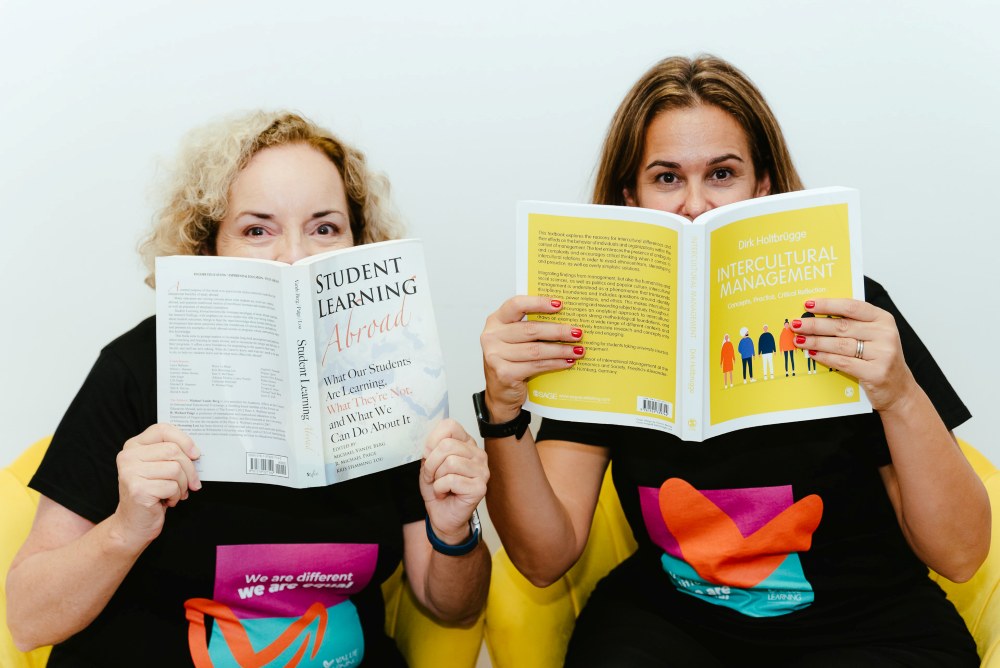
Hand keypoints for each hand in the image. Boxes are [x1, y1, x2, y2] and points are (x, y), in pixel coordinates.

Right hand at [112, 423, 200, 549]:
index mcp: (133, 446)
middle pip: (173, 451)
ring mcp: (130, 473)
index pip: (162, 430)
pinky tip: (167, 501)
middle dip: (189, 469)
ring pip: (175, 469)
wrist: (134, 523)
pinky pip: (172, 486)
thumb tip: (196, 452)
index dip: (184, 440)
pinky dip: (176, 496)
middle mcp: (128, 457)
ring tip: (176, 493)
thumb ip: (171, 454)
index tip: (195, 454)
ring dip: (183, 485)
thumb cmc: (151, 493)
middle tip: (192, 483)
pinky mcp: (137, 490)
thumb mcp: (159, 468)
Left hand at [420, 419, 488, 544]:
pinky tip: (445, 493)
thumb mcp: (429, 464)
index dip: (433, 440)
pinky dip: (440, 488)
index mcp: (466, 443)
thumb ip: (430, 449)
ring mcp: (482, 470)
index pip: (450, 425)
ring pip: (450, 462)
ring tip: (440, 485)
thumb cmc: (438, 489)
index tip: (428, 454)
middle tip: (432, 476)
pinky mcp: (480, 486)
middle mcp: (478, 454)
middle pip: (447, 445)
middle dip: (431, 463)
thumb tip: (429, 444)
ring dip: (437, 477)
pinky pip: (451, 480)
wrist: (442, 515)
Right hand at [480, 296, 583, 421]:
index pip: (516, 305)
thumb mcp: (516, 339)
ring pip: (536, 350)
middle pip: (530, 329)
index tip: (560, 305)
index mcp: (496, 321)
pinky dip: (555, 364)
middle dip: (558, 331)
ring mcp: (495, 355)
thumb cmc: (511, 361)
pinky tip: (567, 362)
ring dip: (561, 350)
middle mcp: (492, 336)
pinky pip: (536, 365)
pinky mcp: (504, 373)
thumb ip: (531, 327)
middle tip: (577, 333)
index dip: (538, 303)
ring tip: (578, 350)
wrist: (500, 392)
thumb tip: (565, 319)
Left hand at [791, 299, 915, 409]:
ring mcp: (882, 354)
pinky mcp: (876, 372)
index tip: (808, 304)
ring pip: (840, 344)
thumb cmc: (880, 359)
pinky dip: (824, 357)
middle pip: (842, 326)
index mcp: (883, 319)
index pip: (852, 307)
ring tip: (799, 339)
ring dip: (815, 341)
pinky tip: (811, 353)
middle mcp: (885, 334)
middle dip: (814, 325)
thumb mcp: (873, 335)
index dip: (828, 304)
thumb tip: (817, 315)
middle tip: (796, 324)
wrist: (899, 389)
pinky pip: (842, 362)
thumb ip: (852, 324)